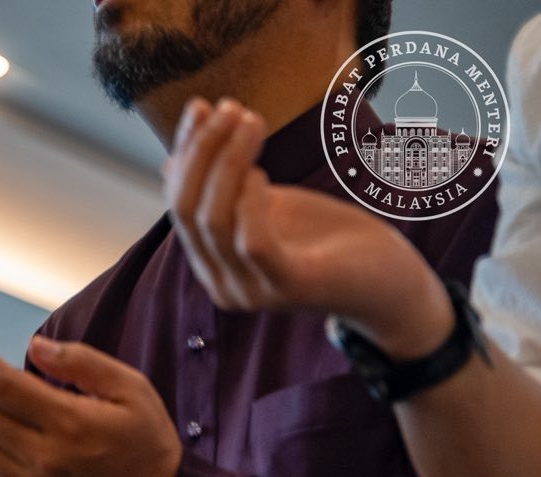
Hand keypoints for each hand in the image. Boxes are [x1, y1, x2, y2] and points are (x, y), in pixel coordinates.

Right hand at [166, 97, 448, 355]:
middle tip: (230, 107)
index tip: (201, 106)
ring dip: (228, 164)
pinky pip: (253, 242)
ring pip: (215, 223)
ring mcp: (252, 290)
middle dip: (202, 153)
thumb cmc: (329, 240)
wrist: (389, 285)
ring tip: (251, 121)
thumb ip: (226, 189)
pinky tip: (261, 172)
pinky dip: (251, 202)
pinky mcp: (290, 287)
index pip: (178, 204)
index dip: (185, 153)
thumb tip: (168, 163)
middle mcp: (222, 282)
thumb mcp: (268, 205)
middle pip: (186, 212)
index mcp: (211, 262)